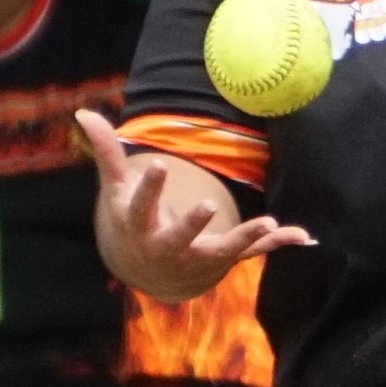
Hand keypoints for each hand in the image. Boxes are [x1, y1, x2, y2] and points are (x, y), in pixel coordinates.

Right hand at [79, 109, 313, 303]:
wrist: (149, 273)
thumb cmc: (132, 222)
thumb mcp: (118, 190)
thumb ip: (108, 153)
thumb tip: (84, 114)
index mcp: (141, 225)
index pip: (143, 205)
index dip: (150, 188)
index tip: (158, 165)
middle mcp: (168, 247)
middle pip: (179, 236)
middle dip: (192, 224)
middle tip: (207, 207)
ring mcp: (197, 257)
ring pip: (223, 249)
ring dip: (245, 237)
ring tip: (266, 221)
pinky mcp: (222, 261)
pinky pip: (250, 254)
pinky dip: (275, 244)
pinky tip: (302, 235)